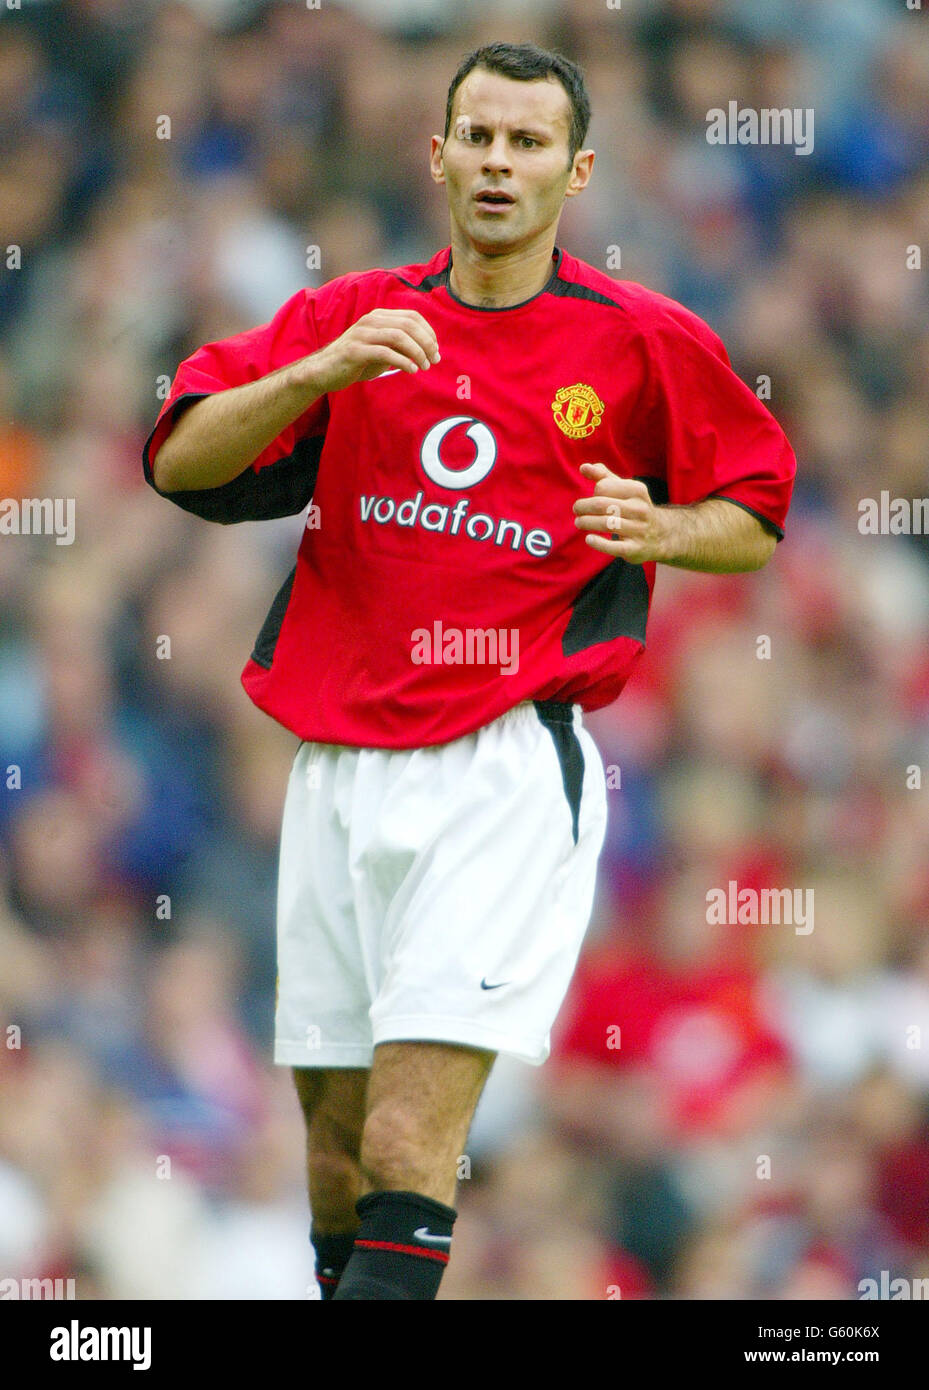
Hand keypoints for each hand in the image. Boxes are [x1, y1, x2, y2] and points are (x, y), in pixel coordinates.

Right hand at [295, 309, 439, 394]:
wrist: (323, 371)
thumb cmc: (355, 362)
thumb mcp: (381, 351)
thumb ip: (400, 347)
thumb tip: (427, 351)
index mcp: (378, 317)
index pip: (412, 316)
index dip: (429, 332)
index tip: (436, 350)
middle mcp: (371, 321)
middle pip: (408, 325)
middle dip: (426, 343)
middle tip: (435, 360)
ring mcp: (362, 334)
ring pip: (399, 336)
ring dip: (417, 352)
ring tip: (425, 366)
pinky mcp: (355, 351)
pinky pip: (385, 353)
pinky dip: (403, 362)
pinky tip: (411, 371)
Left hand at [573, 462, 667, 562]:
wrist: (660, 534)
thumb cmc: (634, 507)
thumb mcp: (623, 488)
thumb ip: (603, 476)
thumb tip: (583, 467)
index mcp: (637, 490)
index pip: (603, 487)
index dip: (593, 493)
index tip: (591, 498)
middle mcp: (640, 509)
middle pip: (601, 505)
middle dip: (583, 507)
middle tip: (577, 510)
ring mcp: (639, 530)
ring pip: (605, 524)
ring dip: (586, 522)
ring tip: (579, 522)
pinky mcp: (635, 549)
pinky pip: (614, 547)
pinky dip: (598, 543)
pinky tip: (589, 539)